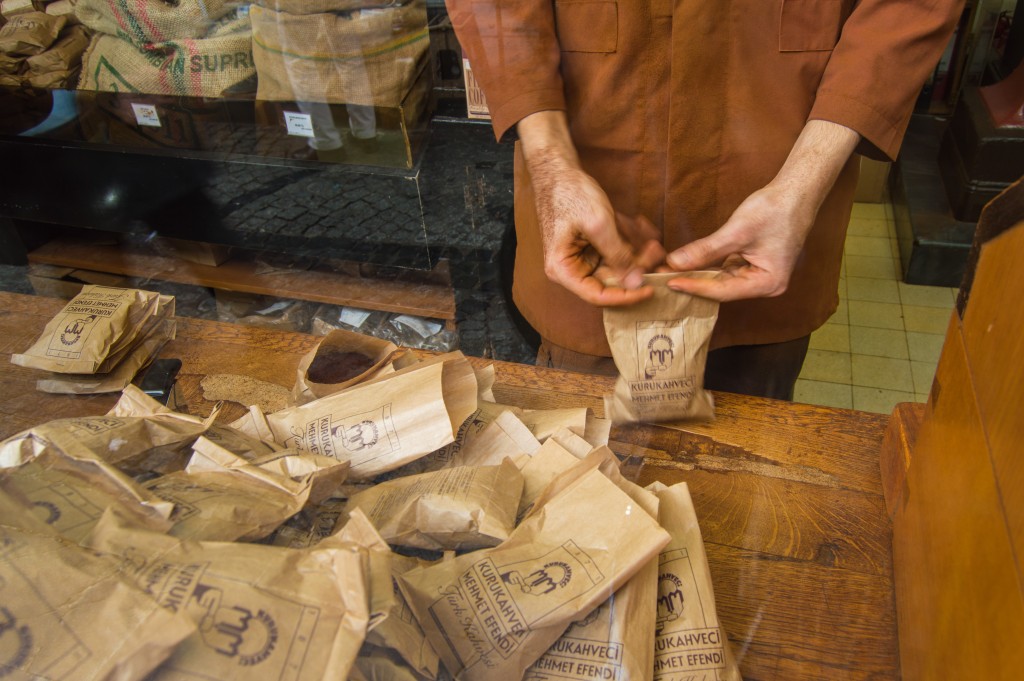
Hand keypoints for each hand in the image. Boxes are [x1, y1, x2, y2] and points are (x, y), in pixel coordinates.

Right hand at [518, 111, 663, 305]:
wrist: (559, 169)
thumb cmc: (570, 194)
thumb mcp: (598, 224)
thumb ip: (618, 256)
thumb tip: (636, 282)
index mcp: (564, 270)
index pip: (598, 296)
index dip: (627, 296)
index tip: (652, 288)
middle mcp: (571, 268)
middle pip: (611, 279)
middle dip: (637, 264)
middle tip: (658, 250)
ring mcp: (582, 256)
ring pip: (617, 263)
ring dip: (635, 248)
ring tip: (650, 233)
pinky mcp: (591, 245)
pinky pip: (615, 249)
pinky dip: (628, 237)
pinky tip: (638, 224)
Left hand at [665, 183, 813, 300]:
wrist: (796, 191)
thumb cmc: (774, 210)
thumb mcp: (736, 232)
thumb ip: (705, 250)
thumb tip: (675, 262)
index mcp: (768, 284)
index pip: (723, 291)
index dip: (695, 287)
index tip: (669, 282)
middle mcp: (765, 286)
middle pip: (722, 289)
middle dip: (694, 281)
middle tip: (663, 278)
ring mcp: (759, 276)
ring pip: (722, 280)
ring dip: (698, 274)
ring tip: (669, 272)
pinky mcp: (753, 264)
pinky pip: (726, 269)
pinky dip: (708, 265)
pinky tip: (687, 263)